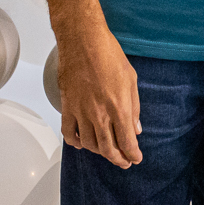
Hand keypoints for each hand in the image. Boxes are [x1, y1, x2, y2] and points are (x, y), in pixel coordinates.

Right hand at [55, 22, 141, 168]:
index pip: (127, 142)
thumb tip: (136, 128)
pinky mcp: (67, 107)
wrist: (83, 42)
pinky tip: (82, 144)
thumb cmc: (109, 56)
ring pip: (89, 144)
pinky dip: (75, 143)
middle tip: (124, 162)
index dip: (132, 154)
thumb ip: (134, 108)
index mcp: (119, 108)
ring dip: (99, 152)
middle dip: (118, 159)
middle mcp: (99, 115)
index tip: (135, 158)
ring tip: (106, 152)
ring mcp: (81, 112)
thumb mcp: (131, 80)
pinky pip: (69, 133)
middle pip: (108, 148)